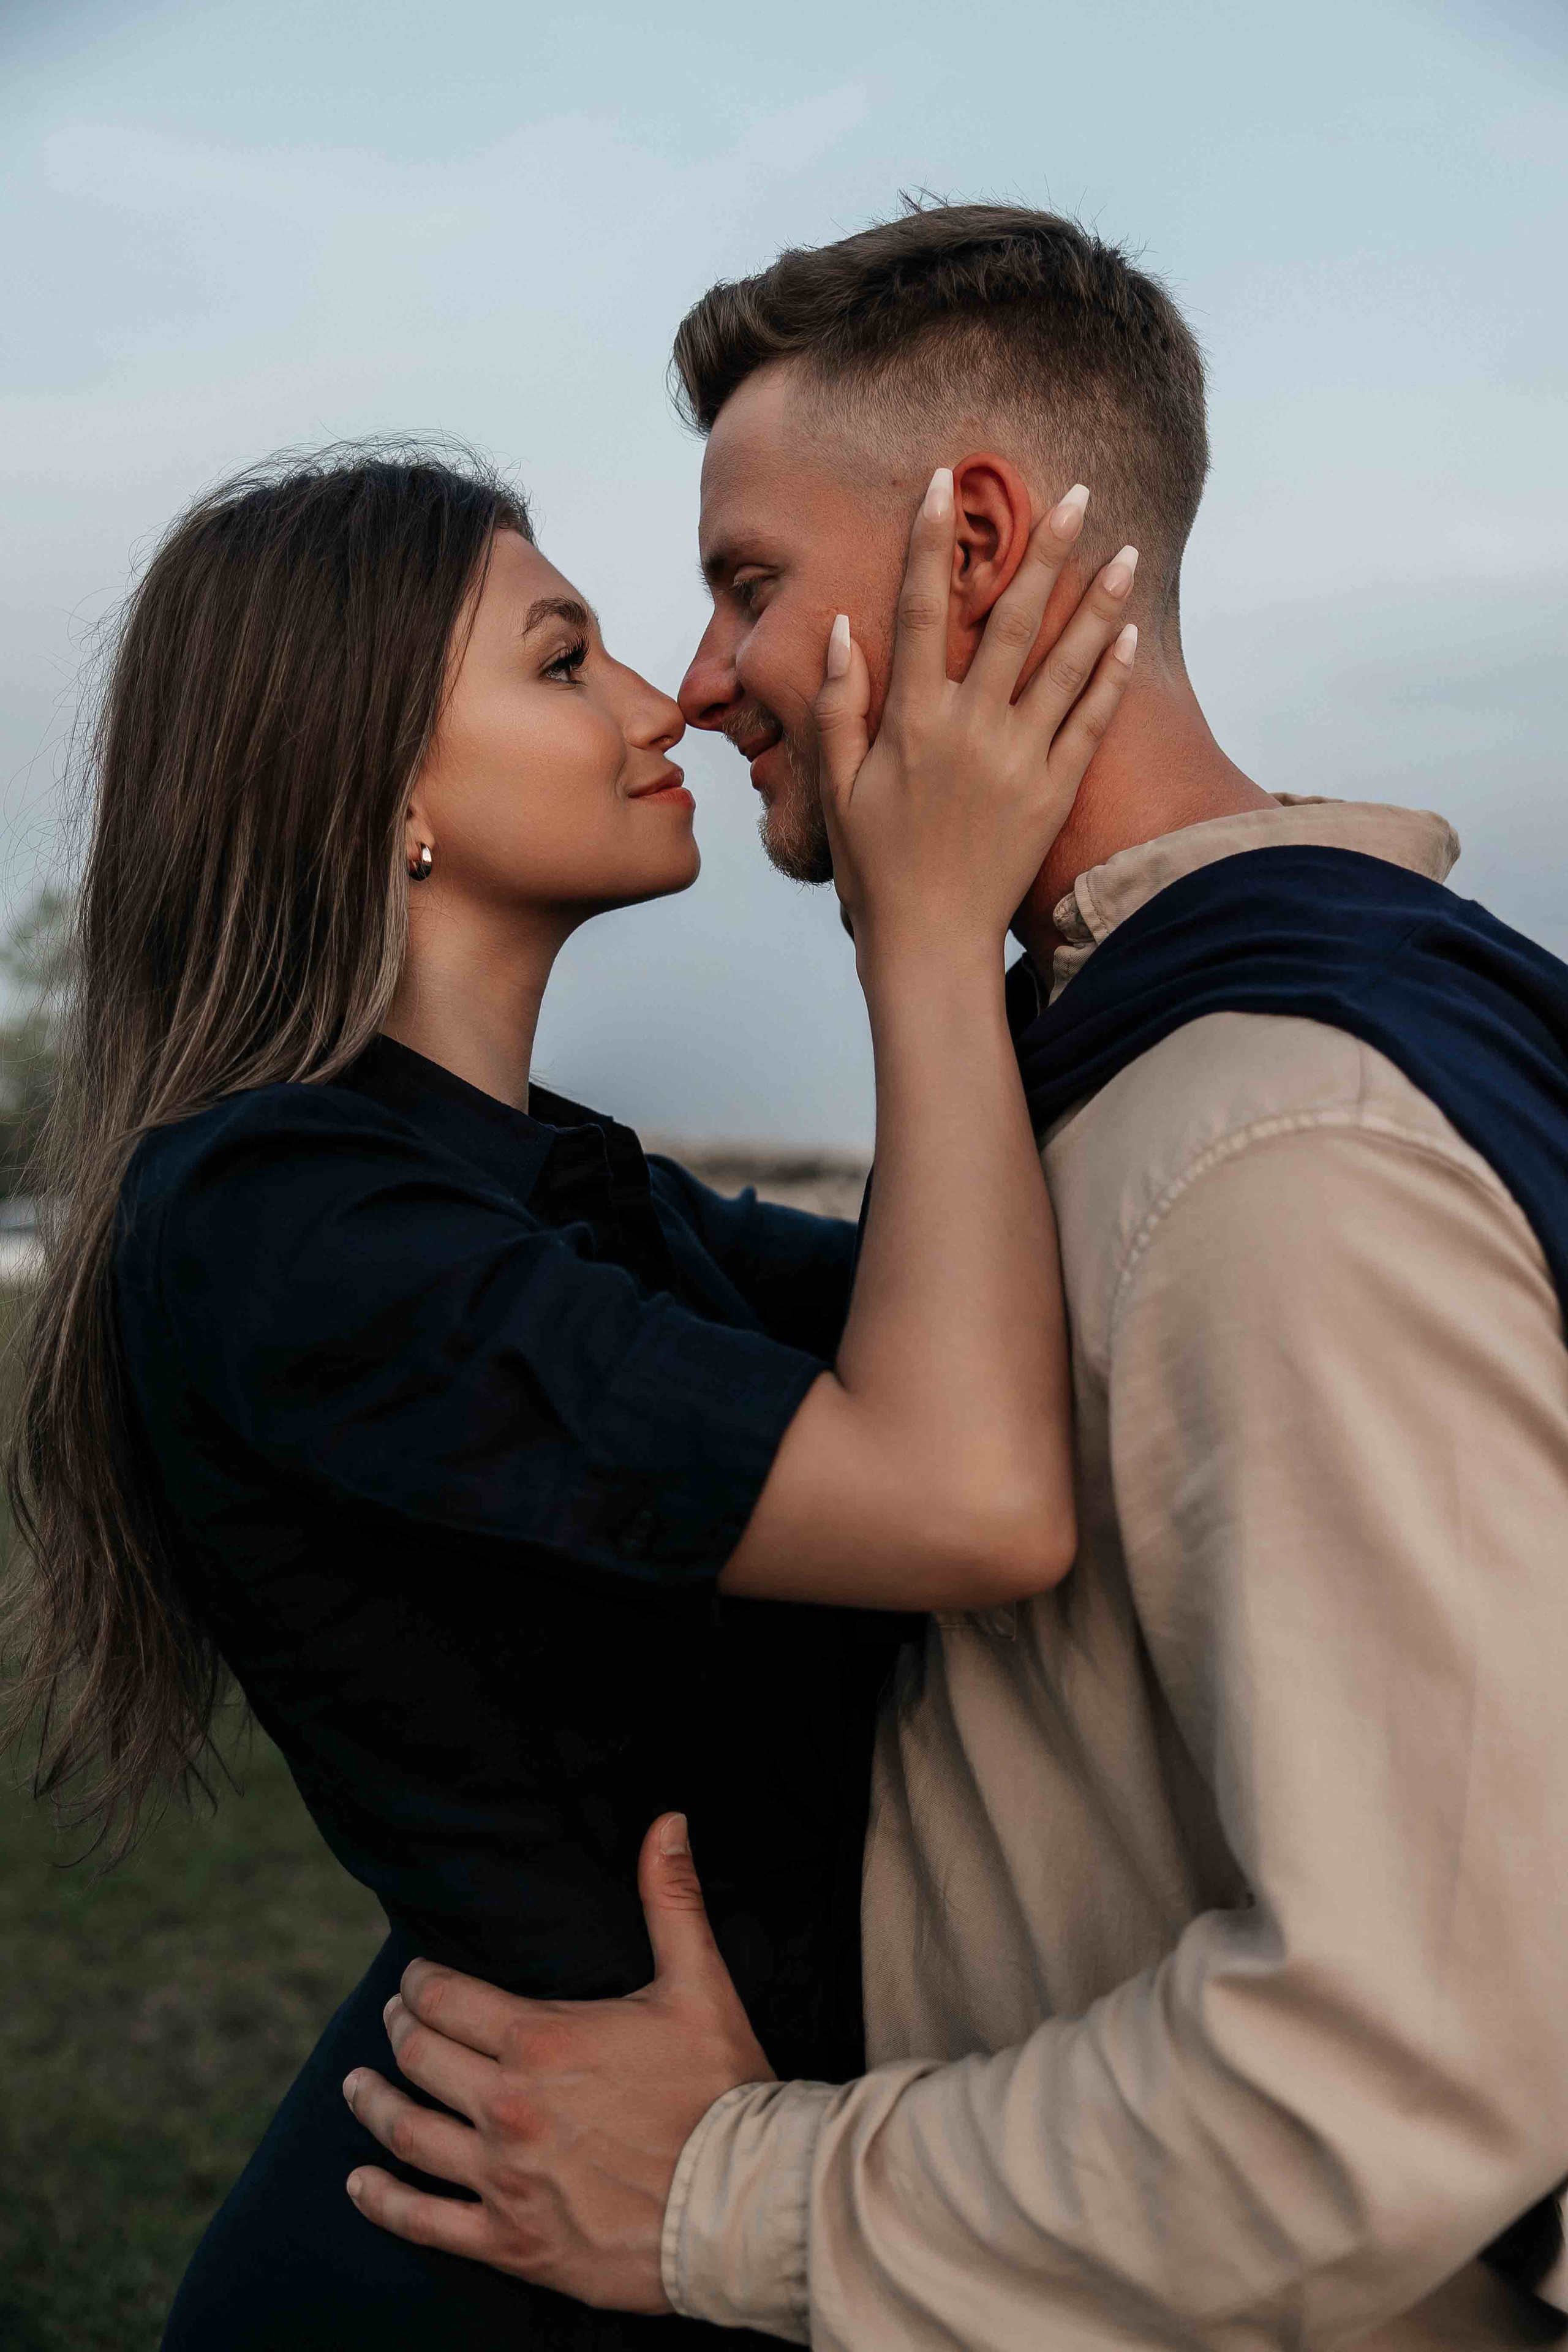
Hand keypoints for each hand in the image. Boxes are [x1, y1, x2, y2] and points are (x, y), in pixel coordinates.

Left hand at [341, 1813, 772, 2310]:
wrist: (741, 2205)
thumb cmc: (721, 2089)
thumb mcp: (698, 1984)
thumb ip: (671, 1898)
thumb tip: (667, 1821)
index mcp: (542, 2038)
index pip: (446, 1999)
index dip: (420, 1983)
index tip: (413, 1979)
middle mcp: (507, 2106)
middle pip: (420, 2057)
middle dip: (398, 2030)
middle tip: (391, 2020)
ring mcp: (503, 2178)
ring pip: (408, 2133)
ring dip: (373, 2104)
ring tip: (355, 2086)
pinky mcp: (511, 2241)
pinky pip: (423, 2222)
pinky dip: (381, 2201)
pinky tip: (359, 2184)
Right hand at [817, 471, 1136, 963]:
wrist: (929, 941)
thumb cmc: (876, 865)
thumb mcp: (837, 788)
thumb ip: (838, 706)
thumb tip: (846, 629)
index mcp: (911, 722)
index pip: (920, 611)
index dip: (930, 542)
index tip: (942, 482)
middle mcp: (969, 730)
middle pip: (1011, 621)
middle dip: (1044, 550)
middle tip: (1078, 494)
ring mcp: (1018, 760)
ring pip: (1065, 664)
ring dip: (1098, 603)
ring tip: (1127, 551)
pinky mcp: (1053, 792)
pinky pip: (1090, 722)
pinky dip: (1111, 676)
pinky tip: (1129, 635)